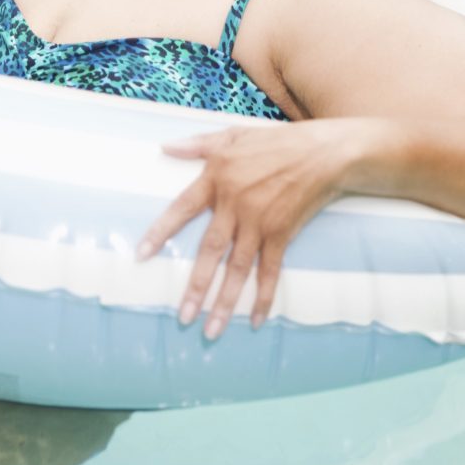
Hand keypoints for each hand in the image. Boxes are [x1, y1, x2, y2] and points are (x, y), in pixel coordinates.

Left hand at [134, 119, 362, 340]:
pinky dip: (263, 297)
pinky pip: (270, 271)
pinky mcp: (282, 234)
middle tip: (182, 317)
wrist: (322, 153)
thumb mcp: (233, 134)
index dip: (161, 231)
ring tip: (211, 330)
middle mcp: (235, 204)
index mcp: (217, 178)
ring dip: (224, 301)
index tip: (141, 255)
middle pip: (210, 251)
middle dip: (196, 287)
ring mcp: (259, 222)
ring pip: (237, 268)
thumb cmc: (276, 141)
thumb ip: (197, 145)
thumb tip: (165, 147)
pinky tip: (255, 320)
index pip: (182, 209)